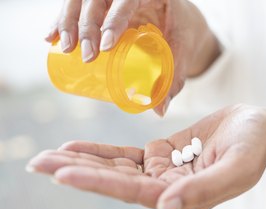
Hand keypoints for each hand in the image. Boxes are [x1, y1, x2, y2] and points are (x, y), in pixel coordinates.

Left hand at [27, 105, 265, 208]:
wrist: (258, 130)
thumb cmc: (253, 149)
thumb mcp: (236, 168)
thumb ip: (203, 190)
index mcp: (182, 198)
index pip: (133, 192)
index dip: (98, 182)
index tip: (62, 173)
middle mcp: (166, 188)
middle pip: (114, 181)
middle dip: (77, 172)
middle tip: (37, 162)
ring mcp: (161, 171)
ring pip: (115, 167)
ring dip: (82, 161)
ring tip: (47, 155)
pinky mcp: (160, 154)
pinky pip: (124, 154)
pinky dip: (100, 152)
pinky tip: (75, 148)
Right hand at [45, 0, 220, 115]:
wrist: (181, 20)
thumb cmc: (183, 35)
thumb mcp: (182, 53)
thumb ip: (174, 79)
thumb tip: (159, 110)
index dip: (115, 18)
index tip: (106, 45)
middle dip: (88, 25)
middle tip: (87, 55)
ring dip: (68, 21)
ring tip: (65, 48)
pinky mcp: (101, 4)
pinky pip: (76, 6)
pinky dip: (61, 20)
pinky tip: (51, 37)